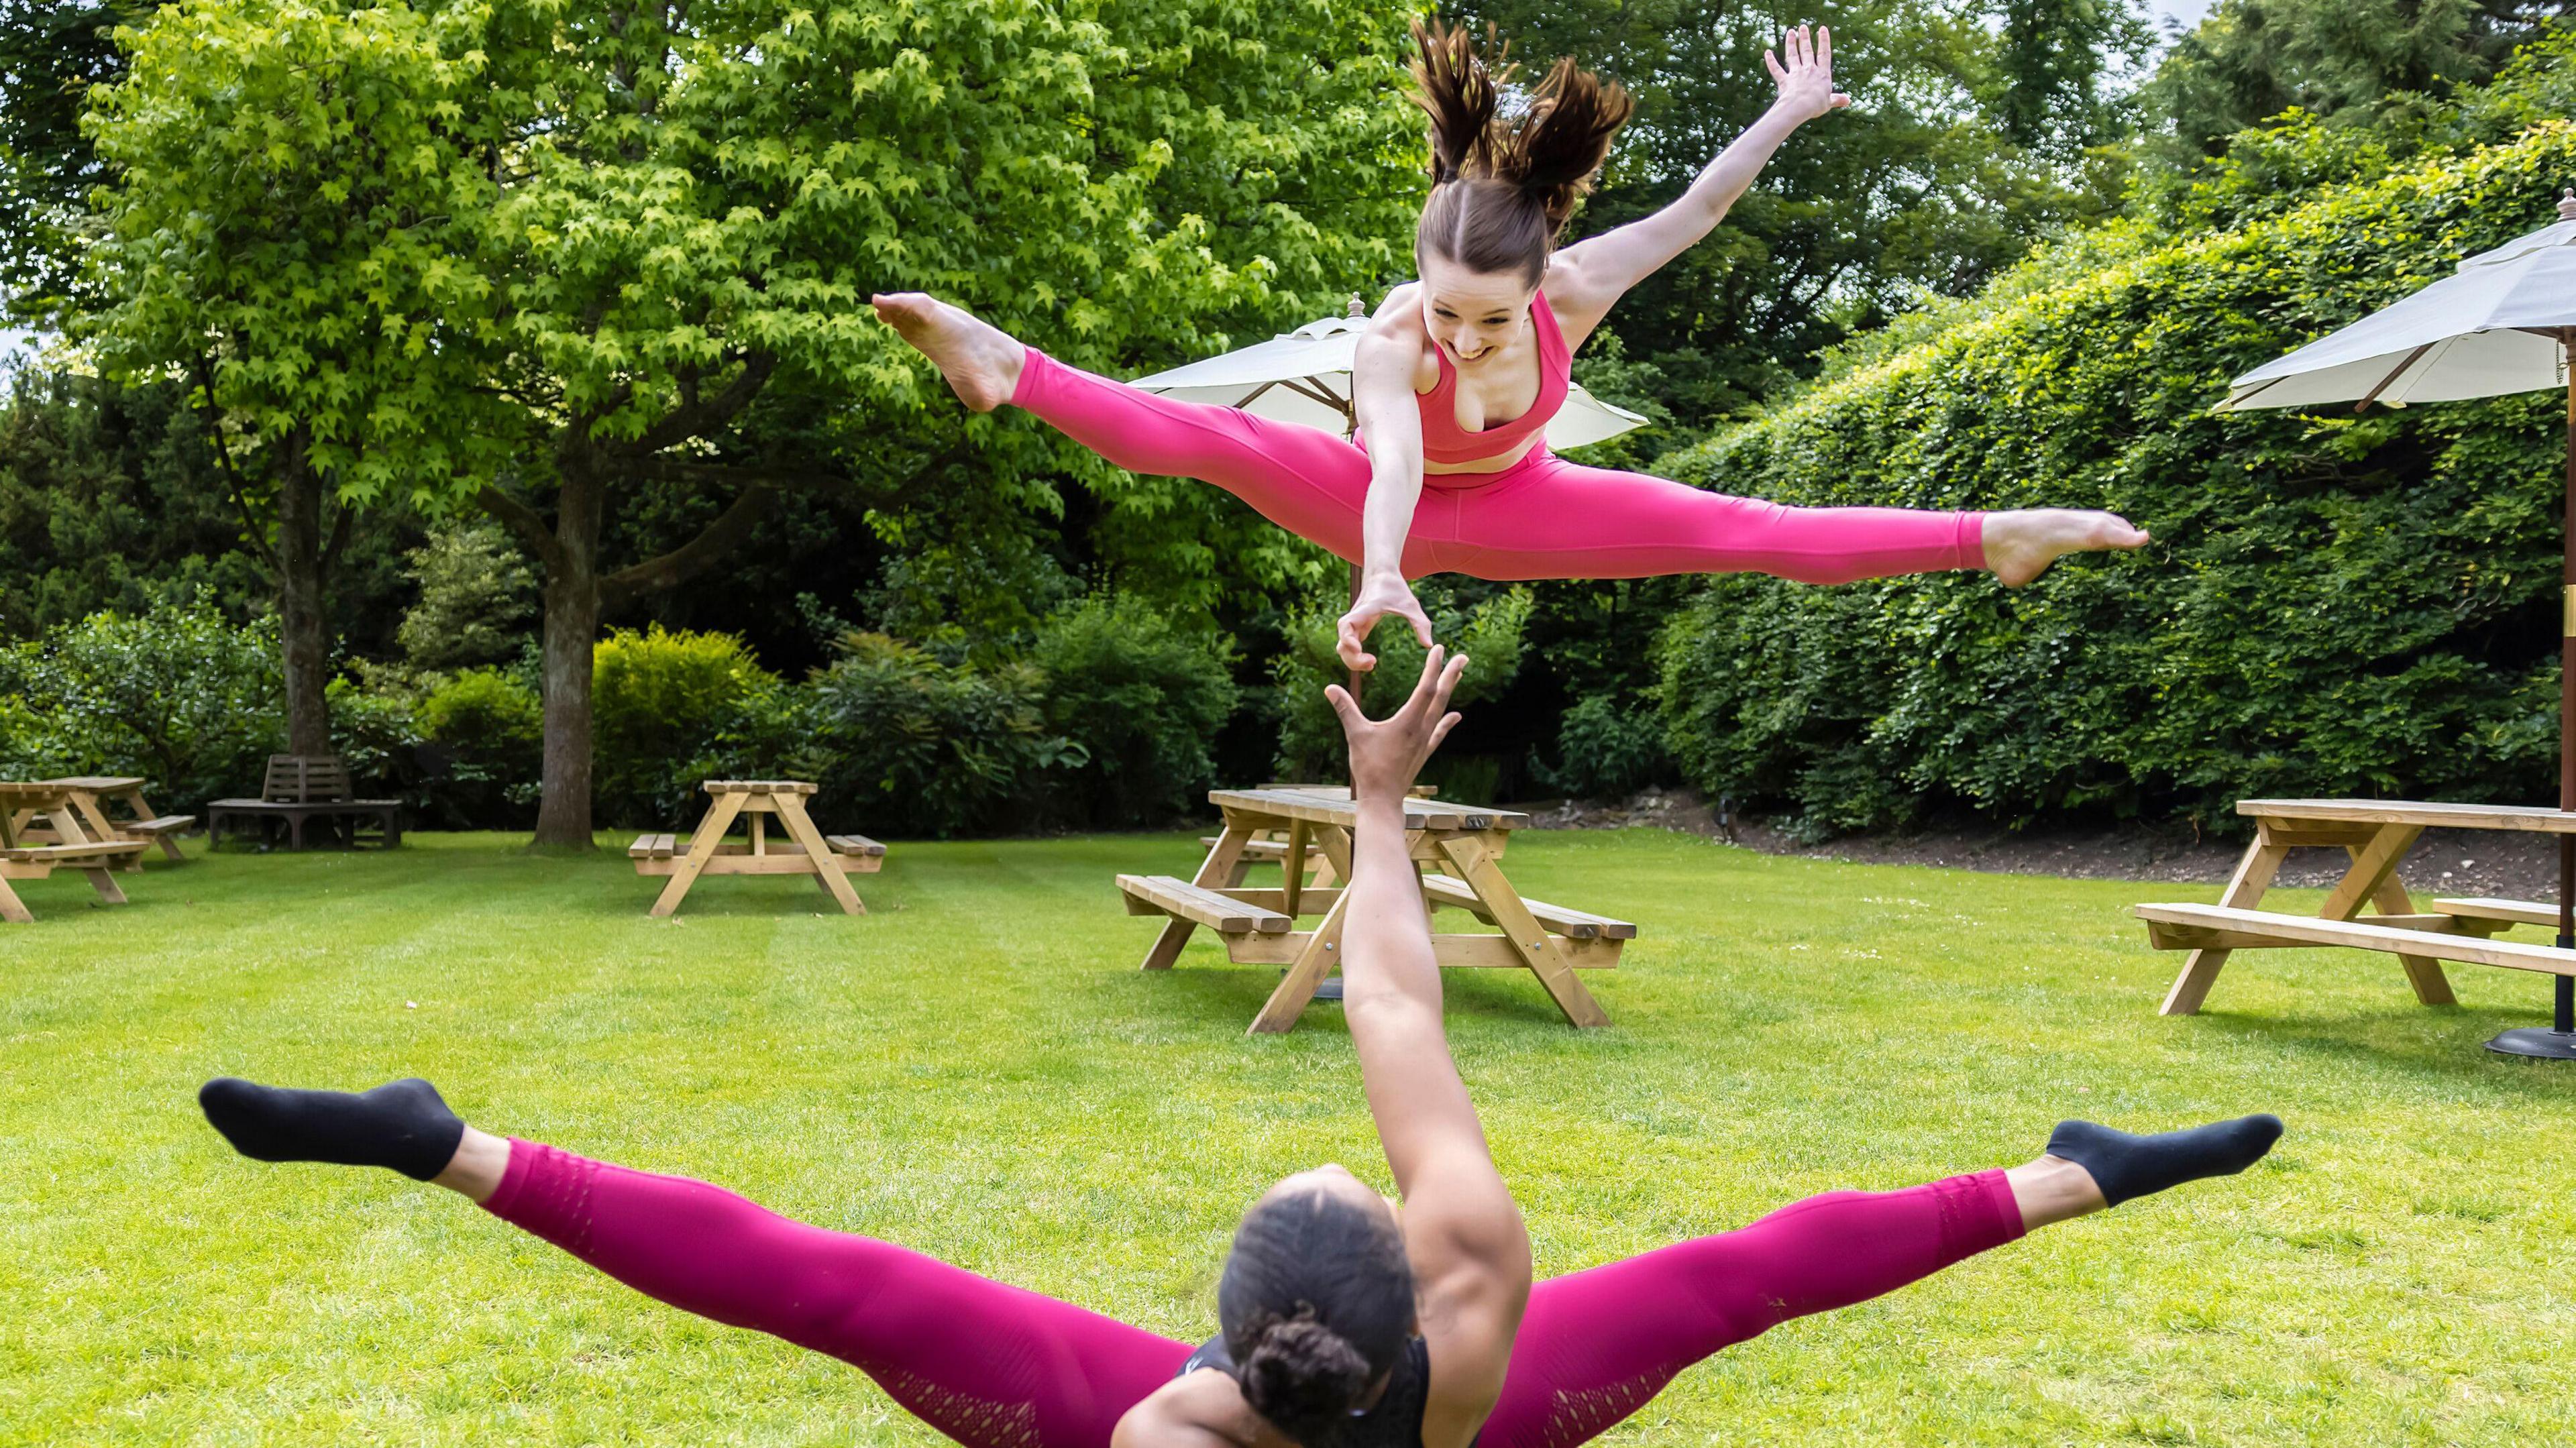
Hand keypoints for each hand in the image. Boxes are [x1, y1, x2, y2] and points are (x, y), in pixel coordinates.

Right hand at [1326, 646, 1466, 802]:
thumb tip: (1330, 688)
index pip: (1425, 689)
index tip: (1439, 649)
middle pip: (1440, 697)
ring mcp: (1425, 741)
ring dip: (1449, 691)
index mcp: (1407, 723)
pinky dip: (1447, 721)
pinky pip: (1439, 732)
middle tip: (1463, 657)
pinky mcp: (1423, 752)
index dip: (1433, 668)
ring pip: (1441, 711)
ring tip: (1458, 675)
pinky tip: (1456, 716)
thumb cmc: (1368, 768)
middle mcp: (1421, 730)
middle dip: (1451, 675)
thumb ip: (1345, 709)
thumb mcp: (1355, 735)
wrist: (1382, 799)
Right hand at [1337, 571, 1434, 673]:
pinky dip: (1355, 656)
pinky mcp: (1358, 628)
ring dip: (1352, 659)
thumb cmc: (1396, 588)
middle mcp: (1356, 618)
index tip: (1359, 649)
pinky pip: (1349, 645)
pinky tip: (1370, 661)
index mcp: (1365, 610)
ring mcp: (1355, 624)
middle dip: (1352, 657)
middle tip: (1372, 663)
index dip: (1348, 639)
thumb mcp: (1411, 605)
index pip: (1346, 625)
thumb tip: (1429, 646)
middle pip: (1342, 643)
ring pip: (1343, 647)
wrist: (1383, 574)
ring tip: (1372, 664)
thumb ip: (1421, 625)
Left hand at [1764, 24, 1848, 122]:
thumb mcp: (1829, 103)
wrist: (1800, 106)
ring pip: (1792, 55)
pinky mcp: (1784, 80)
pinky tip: (1767, 52)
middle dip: (1805, 38)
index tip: (1822, 29)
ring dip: (1790, 43)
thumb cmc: (1816, 105)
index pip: (1824, 54)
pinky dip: (1771, 61)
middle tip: (1803, 27)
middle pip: (1807, 51)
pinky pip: (1776, 69)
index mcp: (1823, 74)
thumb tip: (1848, 100)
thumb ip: (1837, 99)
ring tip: (1790, 32)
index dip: (1824, 41)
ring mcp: (1796, 74)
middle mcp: (1809, 70)